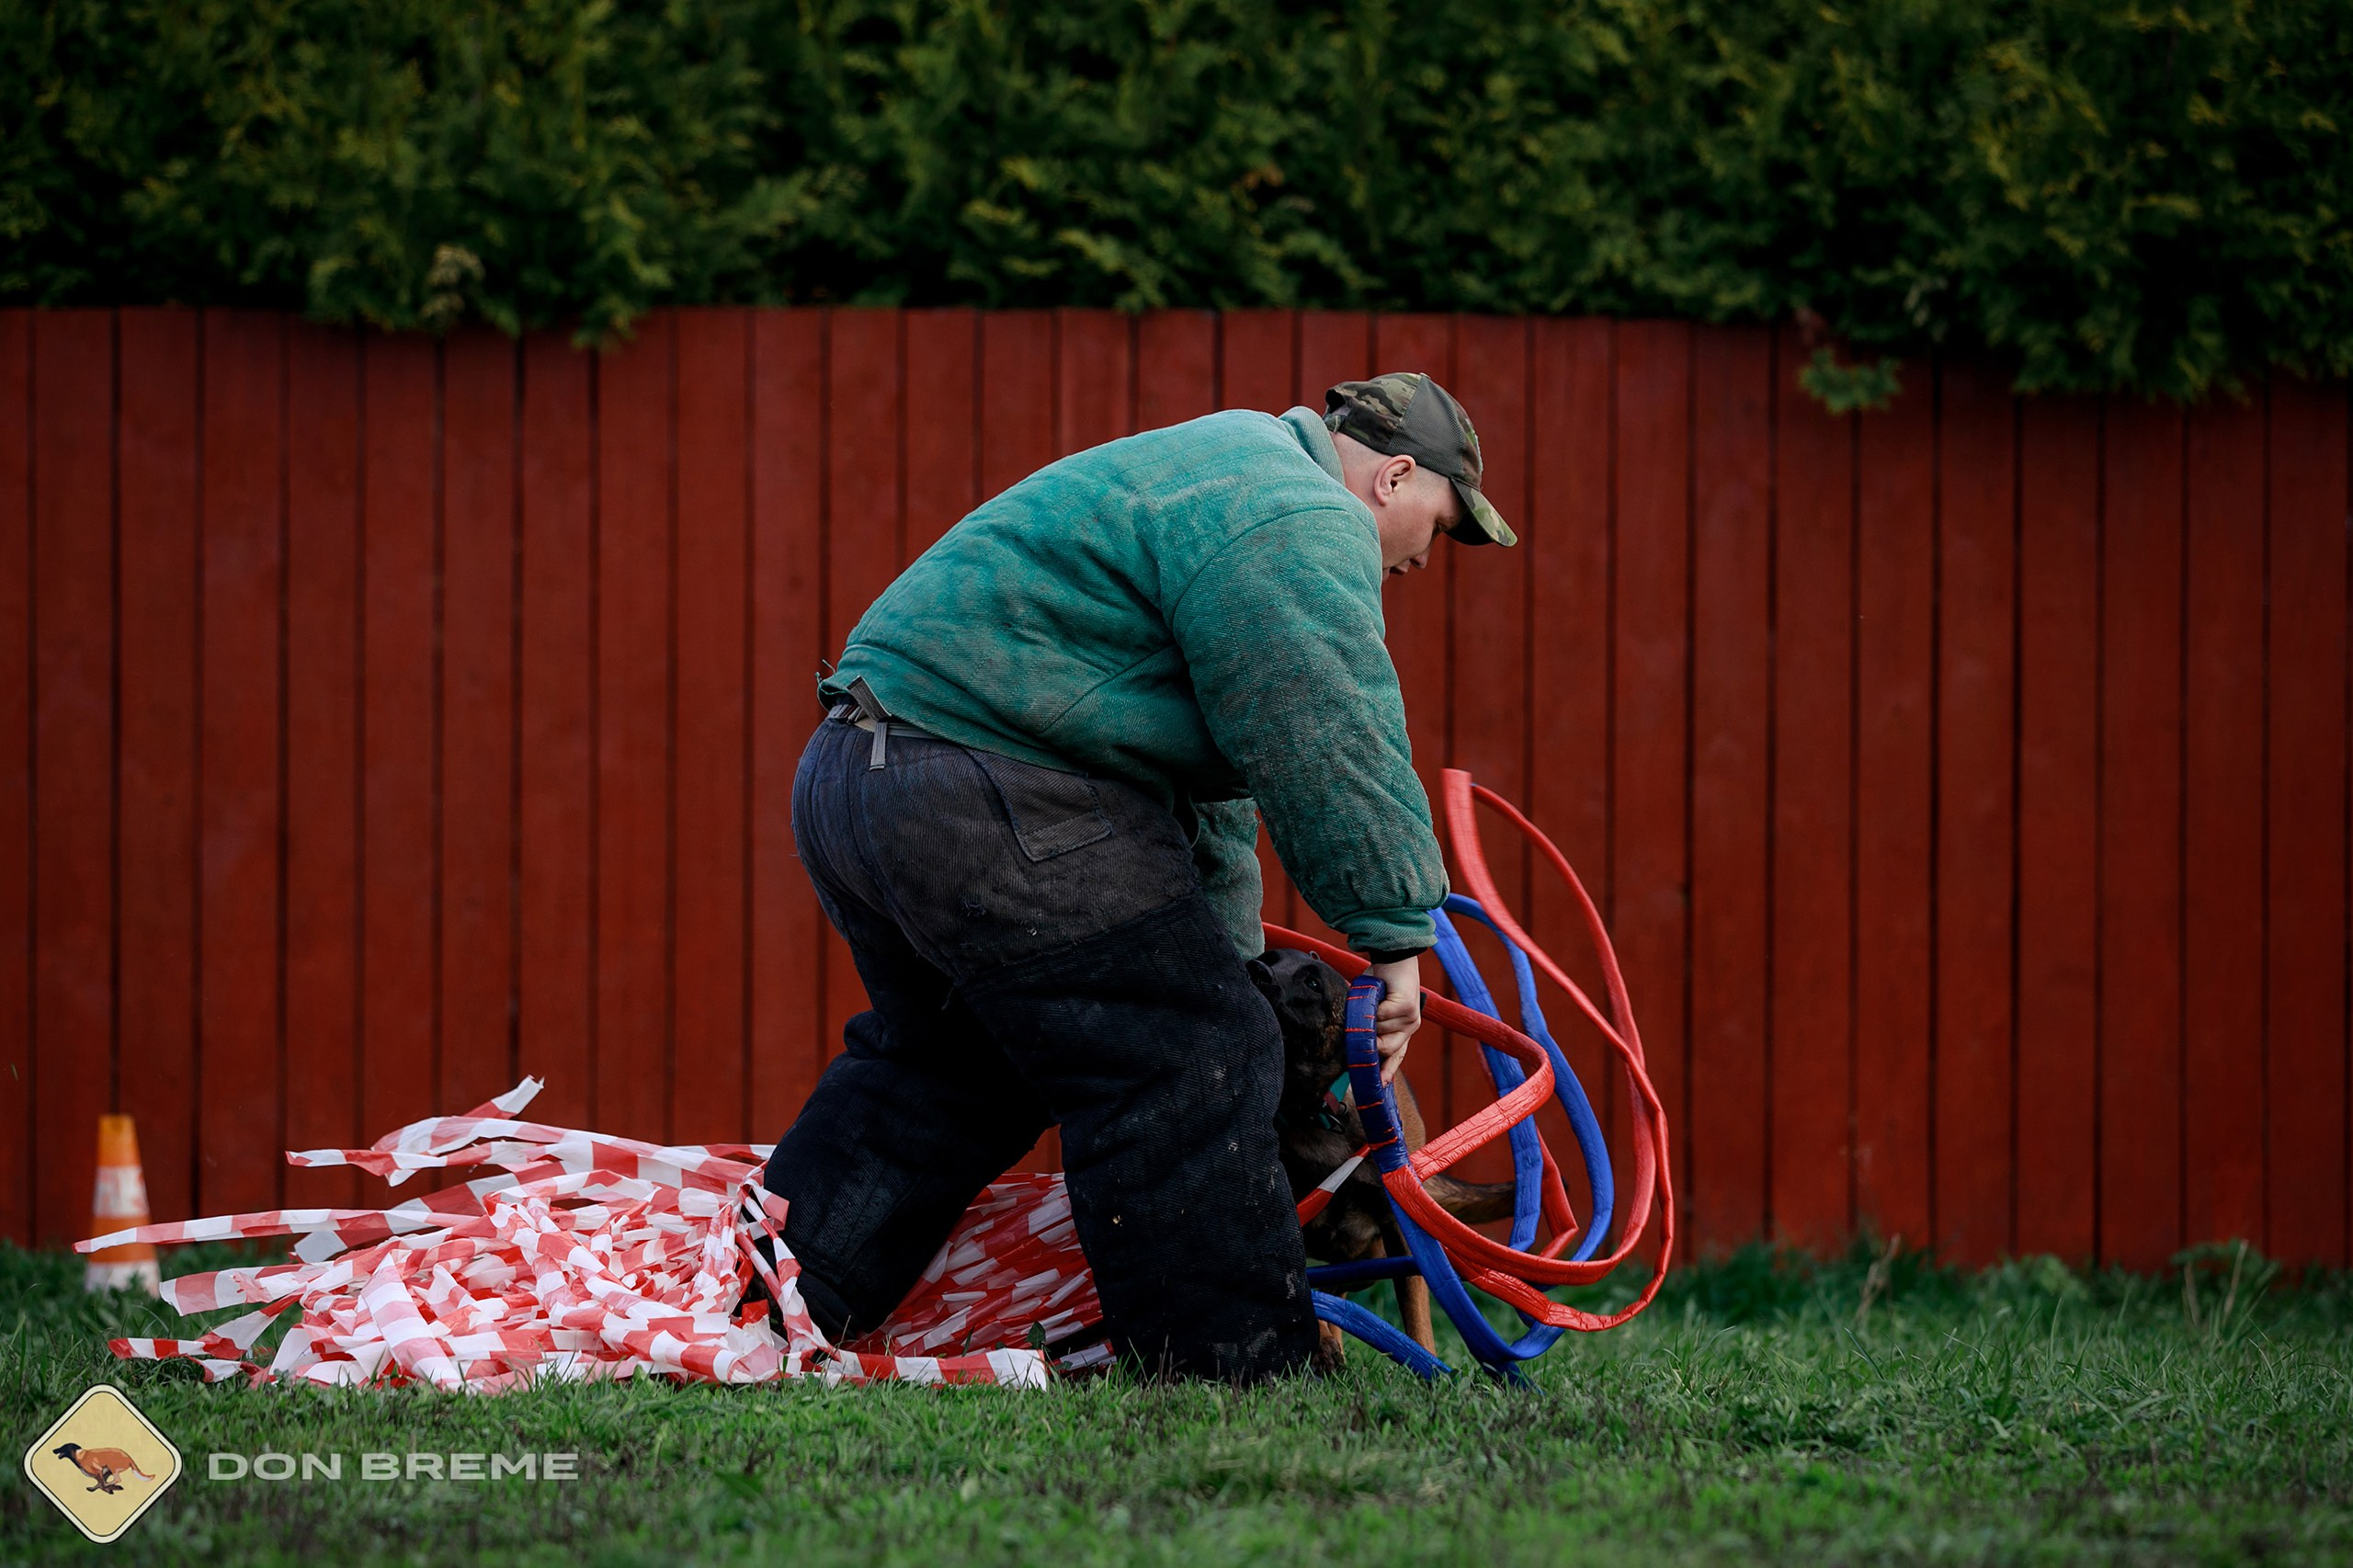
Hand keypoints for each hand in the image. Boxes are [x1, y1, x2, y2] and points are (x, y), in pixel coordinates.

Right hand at [1364, 954, 1422, 1083]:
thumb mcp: (1373, 1006)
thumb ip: (1367, 1023)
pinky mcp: (1408, 1007)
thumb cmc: (1382, 981)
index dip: (1386, 1071)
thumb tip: (1349, 1037)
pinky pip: (1382, 1016)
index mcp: (1403, 1030)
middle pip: (1387, 1050)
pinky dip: (1373, 1007)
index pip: (1396, 1056)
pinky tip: (1376, 996)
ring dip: (1370, 1019)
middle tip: (1357, 1033)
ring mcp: (1411, 1019)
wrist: (1395, 957)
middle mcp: (1410, 1027)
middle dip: (1369, 1043)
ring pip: (1382, 1032)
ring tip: (1370, 1003)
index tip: (1379, 1084)